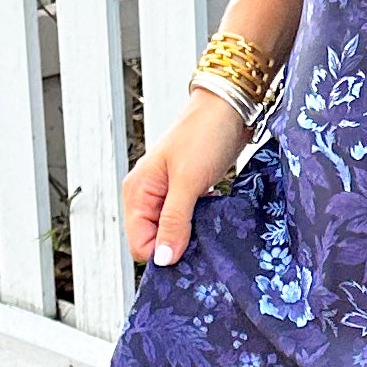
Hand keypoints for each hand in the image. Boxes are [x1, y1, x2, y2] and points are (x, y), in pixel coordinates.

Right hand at [124, 91, 251, 267]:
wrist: (229, 107)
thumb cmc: (204, 135)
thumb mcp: (188, 182)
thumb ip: (174, 221)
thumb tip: (163, 259)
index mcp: (137, 192)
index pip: (139, 244)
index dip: (163, 252)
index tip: (191, 247)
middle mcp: (146, 195)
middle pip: (154, 240)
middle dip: (178, 244)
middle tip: (204, 235)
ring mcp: (165, 193)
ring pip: (172, 232)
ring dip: (191, 233)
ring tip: (210, 221)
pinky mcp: (185, 191)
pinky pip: (186, 220)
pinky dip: (199, 222)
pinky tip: (213, 213)